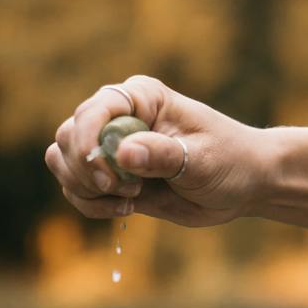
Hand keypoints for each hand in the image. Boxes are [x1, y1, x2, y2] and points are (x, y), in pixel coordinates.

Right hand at [45, 76, 267, 226]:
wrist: (244, 183)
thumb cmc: (230, 160)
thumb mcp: (202, 158)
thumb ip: (162, 155)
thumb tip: (122, 154)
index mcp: (142, 99)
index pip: (92, 110)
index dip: (87, 142)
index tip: (107, 175)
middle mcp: (119, 118)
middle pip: (67, 136)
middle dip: (85, 170)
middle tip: (126, 190)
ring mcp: (112, 148)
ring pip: (62, 162)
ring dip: (84, 188)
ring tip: (128, 199)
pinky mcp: (112, 177)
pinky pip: (76, 189)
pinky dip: (90, 204)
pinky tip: (126, 208)